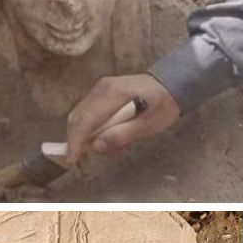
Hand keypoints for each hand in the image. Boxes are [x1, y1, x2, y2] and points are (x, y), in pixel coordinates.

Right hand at [65, 73, 179, 164]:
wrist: (170, 84)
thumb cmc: (163, 104)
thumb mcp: (149, 124)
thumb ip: (123, 135)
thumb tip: (96, 146)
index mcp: (113, 93)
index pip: (85, 119)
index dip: (75, 141)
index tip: (72, 159)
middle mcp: (101, 88)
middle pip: (77, 118)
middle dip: (79, 141)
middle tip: (91, 157)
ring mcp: (99, 89)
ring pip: (80, 116)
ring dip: (88, 136)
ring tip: (114, 145)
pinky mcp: (100, 93)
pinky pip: (88, 113)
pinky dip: (93, 128)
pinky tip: (111, 135)